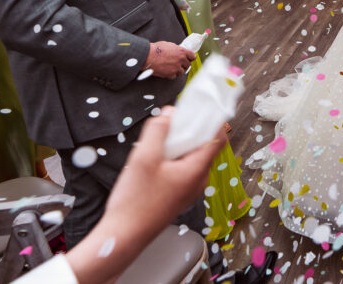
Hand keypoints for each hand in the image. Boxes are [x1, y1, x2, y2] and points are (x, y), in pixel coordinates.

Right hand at [67, 107, 225, 283]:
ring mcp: (188, 190)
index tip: (203, 106)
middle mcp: (198, 181)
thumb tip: (169, 114)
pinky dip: (171, 159)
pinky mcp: (177, 196)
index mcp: (197, 170)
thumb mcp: (144, 157)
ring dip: (177, 146)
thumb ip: (158, 131)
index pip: (218, 138)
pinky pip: (181, 170)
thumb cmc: (135, 203)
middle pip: (203, 146)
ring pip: (190, 158)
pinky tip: (152, 161)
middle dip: (189, 131)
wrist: (123, 236)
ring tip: (156, 143)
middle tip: (172, 122)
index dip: (213, 119)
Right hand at [144, 41, 195, 78]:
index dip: (191, 58)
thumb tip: (178, 51)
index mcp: (181, 51)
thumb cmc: (156, 49)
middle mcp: (180, 60)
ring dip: (178, 71)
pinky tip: (167, 71)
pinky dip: (171, 75)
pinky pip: (174, 76)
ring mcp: (176, 67)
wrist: (147, 56)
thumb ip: (176, 49)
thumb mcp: (169, 45)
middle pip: (188, 65)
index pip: (192, 56)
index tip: (190, 59)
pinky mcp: (170, 74)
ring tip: (172, 68)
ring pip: (182, 72)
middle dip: (184, 65)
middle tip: (180, 64)